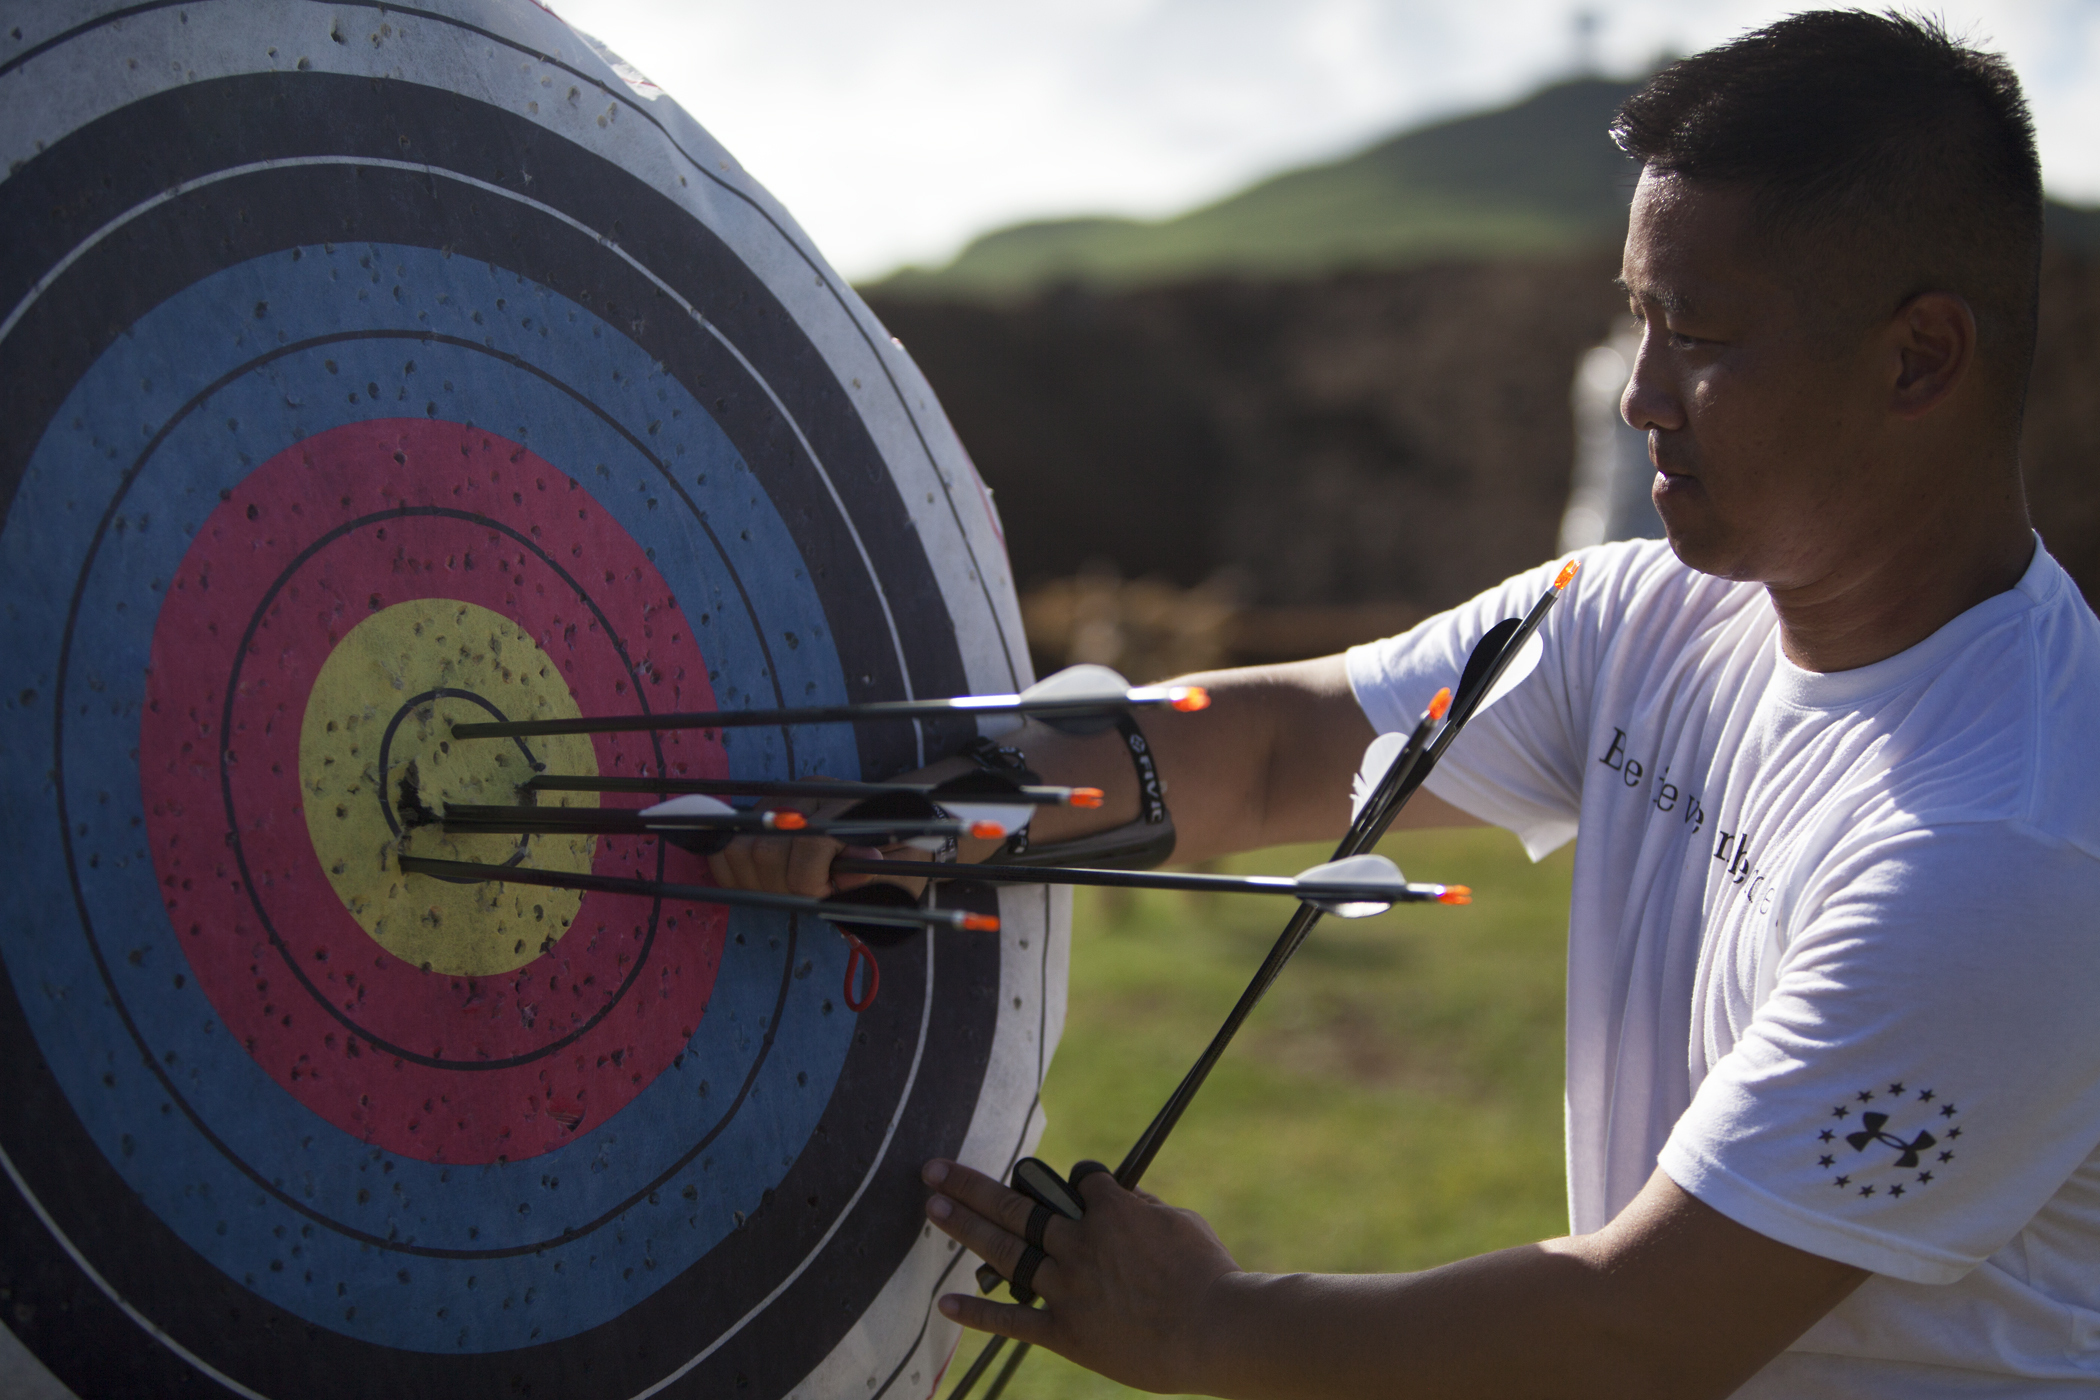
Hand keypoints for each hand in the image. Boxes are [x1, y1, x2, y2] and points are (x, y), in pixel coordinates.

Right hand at [702, 785, 930, 898]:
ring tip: (790, 887)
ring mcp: (779, 801)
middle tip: (808, 893)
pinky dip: (739, 872)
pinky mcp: (761, 812)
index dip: (811, 884)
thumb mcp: (903, 870)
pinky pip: (729, 846)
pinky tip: (769, 881)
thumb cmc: (900, 854)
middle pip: (763, 851)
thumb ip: (879, 874)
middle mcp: (807, 794)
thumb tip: (857, 869)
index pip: (807, 845)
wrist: (896, 823)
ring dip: (758, 882)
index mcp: (847, 805)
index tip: (828, 895)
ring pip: (739, 849)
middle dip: (781, 886)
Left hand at [922, 1158, 1240, 1394]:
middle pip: (1015, 1204)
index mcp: (1110, 1210)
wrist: (1215, 1331)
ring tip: (931, 1207)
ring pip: (1005, 1249)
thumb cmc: (1208, 1274)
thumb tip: (1119, 1201)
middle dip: (969, 1184)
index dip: (1079, 1179)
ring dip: (964, 1226)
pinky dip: (977, 1313)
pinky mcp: (1065, 1331)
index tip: (1082, 1186)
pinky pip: (1013, 1320)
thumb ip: (1142, 1210)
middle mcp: (1079, 1242)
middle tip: (933, 1169)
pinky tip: (944, 1302)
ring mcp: (1067, 1286)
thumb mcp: (1180, 1222)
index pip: (1079, 1178)